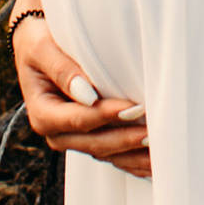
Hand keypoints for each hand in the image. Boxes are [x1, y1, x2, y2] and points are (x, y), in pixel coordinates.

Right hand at [13, 10, 151, 180]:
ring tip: (162, 151)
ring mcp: (75, 139)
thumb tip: (87, 95)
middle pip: (95, 142)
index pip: (77, 119)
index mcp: (42, 113)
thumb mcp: (42, 47)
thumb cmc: (41, 40)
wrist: (41, 46)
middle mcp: (57, 133)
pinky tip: (155, 164)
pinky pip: (114, 156)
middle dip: (126, 139)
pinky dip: (134, 161)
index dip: (106, 116)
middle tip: (155, 132)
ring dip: (134, 155)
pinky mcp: (91, 139)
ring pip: (108, 154)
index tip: (135, 108)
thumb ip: (62, 69)